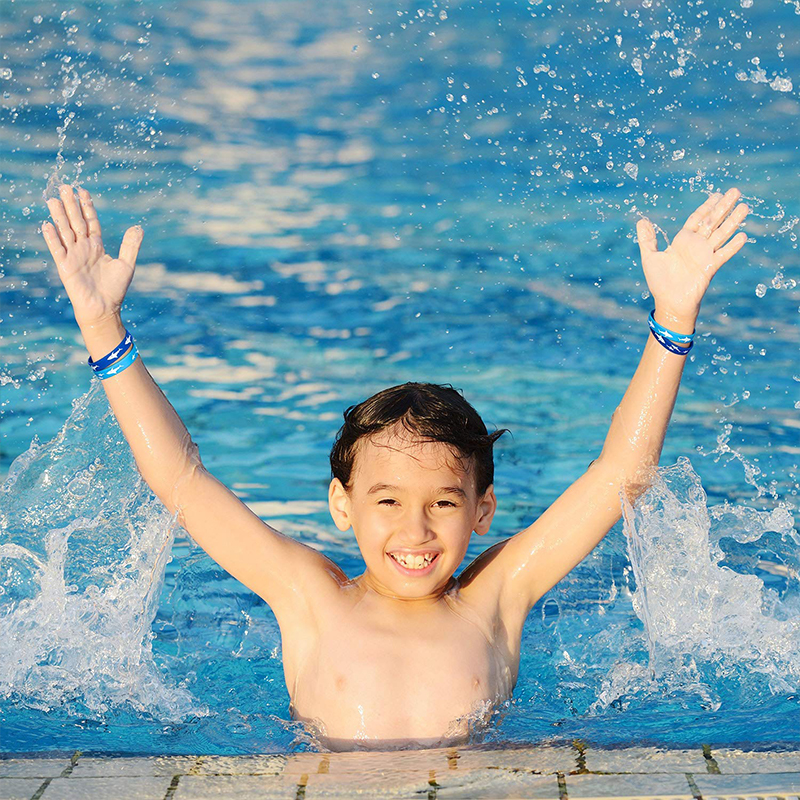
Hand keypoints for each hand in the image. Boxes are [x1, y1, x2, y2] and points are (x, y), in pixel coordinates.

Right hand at [42, 184, 142, 329]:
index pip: (90, 221)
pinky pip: (57, 248)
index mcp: (97, 246)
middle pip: (75, 222)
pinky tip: (47, 224)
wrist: (104, 308)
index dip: (87, 206)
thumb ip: (130, 245)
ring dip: (59, 216)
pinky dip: (52, 237)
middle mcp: (83, 248)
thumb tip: (138, 227)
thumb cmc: (115, 289)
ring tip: (53, 200)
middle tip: (65, 187)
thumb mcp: (127, 264)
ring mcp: (73, 255)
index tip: (83, 191)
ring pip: (65, 231)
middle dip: (71, 205)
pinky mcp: (65, 266)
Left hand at [636, 188, 748, 327]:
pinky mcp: (710, 267)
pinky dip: (733, 246)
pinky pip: (723, 254)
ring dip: (733, 221)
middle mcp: (696, 245)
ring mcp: (705, 255)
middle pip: (713, 221)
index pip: (698, 219)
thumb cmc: (659, 281)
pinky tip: (743, 236)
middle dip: (724, 206)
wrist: (669, 302)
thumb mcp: (650, 257)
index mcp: (683, 241)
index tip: (717, 194)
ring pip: (722, 234)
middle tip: (736, 191)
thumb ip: (647, 239)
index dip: (707, 206)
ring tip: (745, 207)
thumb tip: (641, 221)